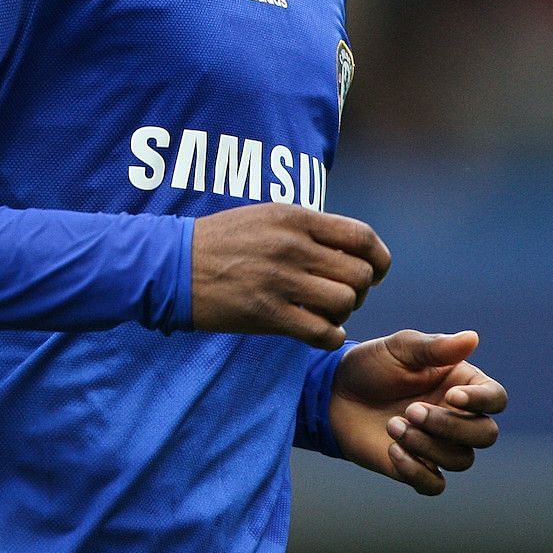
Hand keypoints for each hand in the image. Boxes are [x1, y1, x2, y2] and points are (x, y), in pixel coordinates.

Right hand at [190, 204, 390, 349]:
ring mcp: (281, 281)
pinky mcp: (268, 314)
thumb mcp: (266, 216)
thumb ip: (307, 227)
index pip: (361, 236)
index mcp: (295, 218)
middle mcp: (293, 247)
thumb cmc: (221, 240)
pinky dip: (328, 336)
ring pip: (345, 303)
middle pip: (359, 274)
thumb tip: (349, 245)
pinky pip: (322, 332)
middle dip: (361, 290)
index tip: (374, 270)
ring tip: (325, 313)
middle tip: (344, 296)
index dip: (378, 258)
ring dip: (342, 313)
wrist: (173, 265)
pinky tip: (316, 332)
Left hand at [329, 329, 505, 494]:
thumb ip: (435, 347)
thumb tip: (473, 338)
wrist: (334, 394)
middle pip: (486, 435)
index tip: (452, 395)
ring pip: (461, 460)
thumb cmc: (371, 365)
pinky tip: (392, 450)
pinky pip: (435, 484)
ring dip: (428, 445)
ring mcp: (438, 445)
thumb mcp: (400, 349)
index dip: (481, 401)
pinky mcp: (417, 467)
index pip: (495, 398)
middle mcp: (457, 417)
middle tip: (412, 410)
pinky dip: (416, 471)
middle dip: (451, 426)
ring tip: (392, 425)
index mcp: (461, 384)